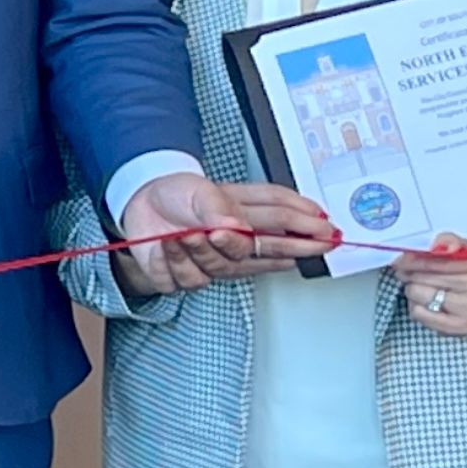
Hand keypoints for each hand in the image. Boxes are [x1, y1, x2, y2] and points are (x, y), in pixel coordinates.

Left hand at [116, 173, 334, 292]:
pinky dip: (177, 259)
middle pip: (272, 246)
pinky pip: (190, 277)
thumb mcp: (200, 190)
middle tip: (318, 242)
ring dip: (207, 250)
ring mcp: (214, 259)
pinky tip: (171, 245)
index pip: (281, 219)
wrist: (138, 203)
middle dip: (299, 244)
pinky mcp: (190, 274)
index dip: (308, 226)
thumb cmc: (174, 194)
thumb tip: (237, 228)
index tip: (328, 233)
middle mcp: (234, 238)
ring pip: (225, 265)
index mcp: (242, 214)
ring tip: (191, 233)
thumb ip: (220, 209)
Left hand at [391, 236, 466, 337]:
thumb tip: (436, 246)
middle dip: (408, 272)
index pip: (437, 261)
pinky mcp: (457, 328)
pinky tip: (425, 301)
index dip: (413, 259)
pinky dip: (416, 305)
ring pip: (418, 294)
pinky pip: (419, 314)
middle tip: (403, 270)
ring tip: (420, 285)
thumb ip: (450, 242)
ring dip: (412, 288)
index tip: (400, 258)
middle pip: (424, 277)